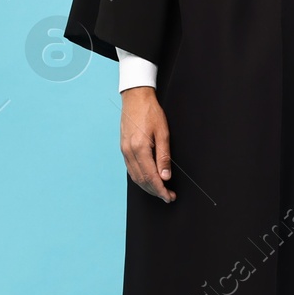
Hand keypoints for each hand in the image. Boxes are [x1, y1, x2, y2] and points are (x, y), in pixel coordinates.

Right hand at [120, 87, 175, 201]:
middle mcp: (129, 152)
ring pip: (135, 177)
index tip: (169, 197)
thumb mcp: (163, 132)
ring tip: (160, 191)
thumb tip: (165, 176)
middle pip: (141, 180)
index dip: (161, 190)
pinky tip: (148, 179)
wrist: (135, 97)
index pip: (151, 177)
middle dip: (155, 191)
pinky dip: (140, 178)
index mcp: (139, 148)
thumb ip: (164, 156)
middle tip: (168, 197)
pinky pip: (130, 169)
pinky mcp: (123, 148)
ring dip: (147, 187)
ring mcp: (124, 151)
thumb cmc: (150, 112)